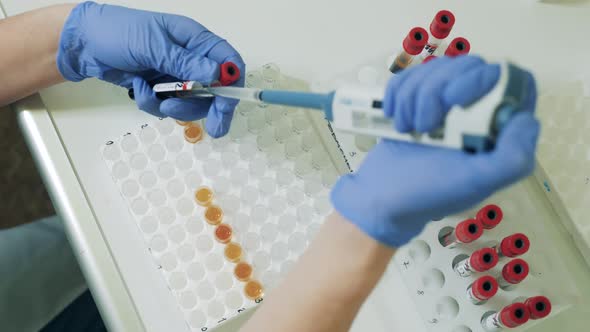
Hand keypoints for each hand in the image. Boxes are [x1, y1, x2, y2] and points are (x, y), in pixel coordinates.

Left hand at [57, 1, 244, 136]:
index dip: (233, 82)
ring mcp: (175, 74)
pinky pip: (169, 106)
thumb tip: (215, 74)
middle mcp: (189, 57)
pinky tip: (139, 91)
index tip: (228, 103)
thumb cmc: (116, 32)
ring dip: (176, 108)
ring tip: (156, 98)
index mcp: (193, 39)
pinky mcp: (161, 88)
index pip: (227, 60)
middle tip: (215, 128)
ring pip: (192, 102)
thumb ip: (185, 63)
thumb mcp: (152, 46)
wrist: (83, 45)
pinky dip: (154, 104)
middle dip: (212, 108)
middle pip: (216, 88)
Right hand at [330, 56, 539, 246]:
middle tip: (425, 125)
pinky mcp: (417, 99)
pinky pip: (409, 74)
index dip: (484, 79)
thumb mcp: (475, 183)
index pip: (510, 80)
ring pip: (436, 67)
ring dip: (413, 97)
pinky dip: (397, 94)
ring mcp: (445, 103)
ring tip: (408, 129)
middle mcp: (477, 111)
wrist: (381, 197)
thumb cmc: (427, 194)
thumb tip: (526, 119)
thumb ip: (511, 158)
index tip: (455, 99)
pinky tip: (395, 120)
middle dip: (436, 91)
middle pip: (468, 65)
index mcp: (498, 129)